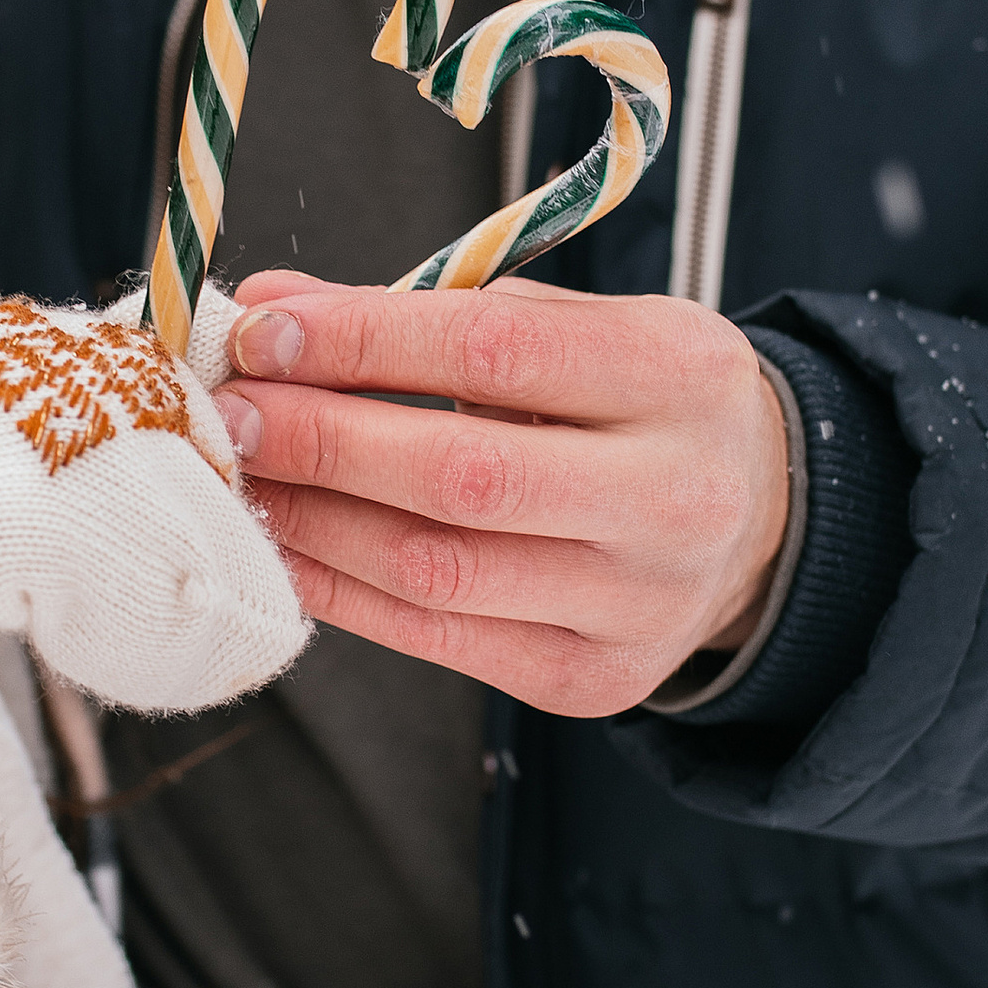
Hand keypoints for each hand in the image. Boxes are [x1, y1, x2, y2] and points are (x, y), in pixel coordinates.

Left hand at [212, 272, 790, 715]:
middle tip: (230, 411)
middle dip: (321, 440)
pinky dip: (342, 588)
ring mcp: (638, 604)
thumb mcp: (571, 325)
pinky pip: (436, 638)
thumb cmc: (639, 402)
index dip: (362, 341)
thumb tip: (270, 307)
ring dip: (313, 520)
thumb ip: (429, 311)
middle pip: (462, 476)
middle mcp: (674, 497)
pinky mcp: (593, 680)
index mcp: (677, 374)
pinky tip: (288, 541)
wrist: (756, 521)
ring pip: (437, 571)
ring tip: (242, 475)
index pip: (493, 350)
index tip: (263, 330)